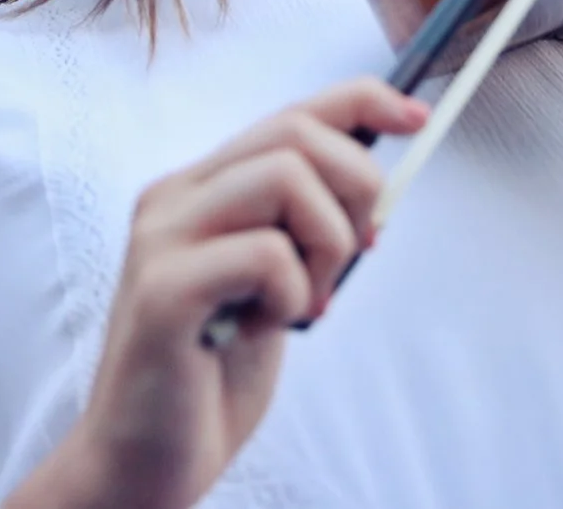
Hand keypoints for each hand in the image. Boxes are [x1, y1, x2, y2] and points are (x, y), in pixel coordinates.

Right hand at [23, 77, 428, 508]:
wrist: (145, 461)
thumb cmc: (212, 375)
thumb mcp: (274, 283)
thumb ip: (302, 228)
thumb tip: (375, 185)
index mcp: (199, 189)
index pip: (291, 113)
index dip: (362, 102)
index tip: (417, 120)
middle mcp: (173, 198)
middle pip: (296, 133)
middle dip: (358, 186)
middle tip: (358, 255)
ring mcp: (162, 238)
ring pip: (287, 178)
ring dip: (327, 244)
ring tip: (305, 302)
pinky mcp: (165, 287)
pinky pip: (268, 254)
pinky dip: (291, 293)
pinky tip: (262, 330)